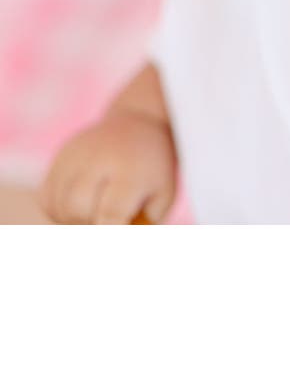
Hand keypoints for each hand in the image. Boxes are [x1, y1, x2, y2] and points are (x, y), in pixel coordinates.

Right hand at [37, 109, 177, 223]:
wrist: (137, 123)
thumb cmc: (152, 170)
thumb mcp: (162, 196)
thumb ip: (143, 226)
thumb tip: (120, 247)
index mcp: (130, 170)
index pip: (110, 212)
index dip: (106, 234)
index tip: (108, 237)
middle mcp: (99, 159)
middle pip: (77, 207)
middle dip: (88, 224)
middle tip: (104, 221)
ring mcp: (76, 155)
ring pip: (58, 205)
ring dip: (73, 221)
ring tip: (94, 213)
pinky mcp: (61, 156)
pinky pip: (47, 197)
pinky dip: (58, 211)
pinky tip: (79, 206)